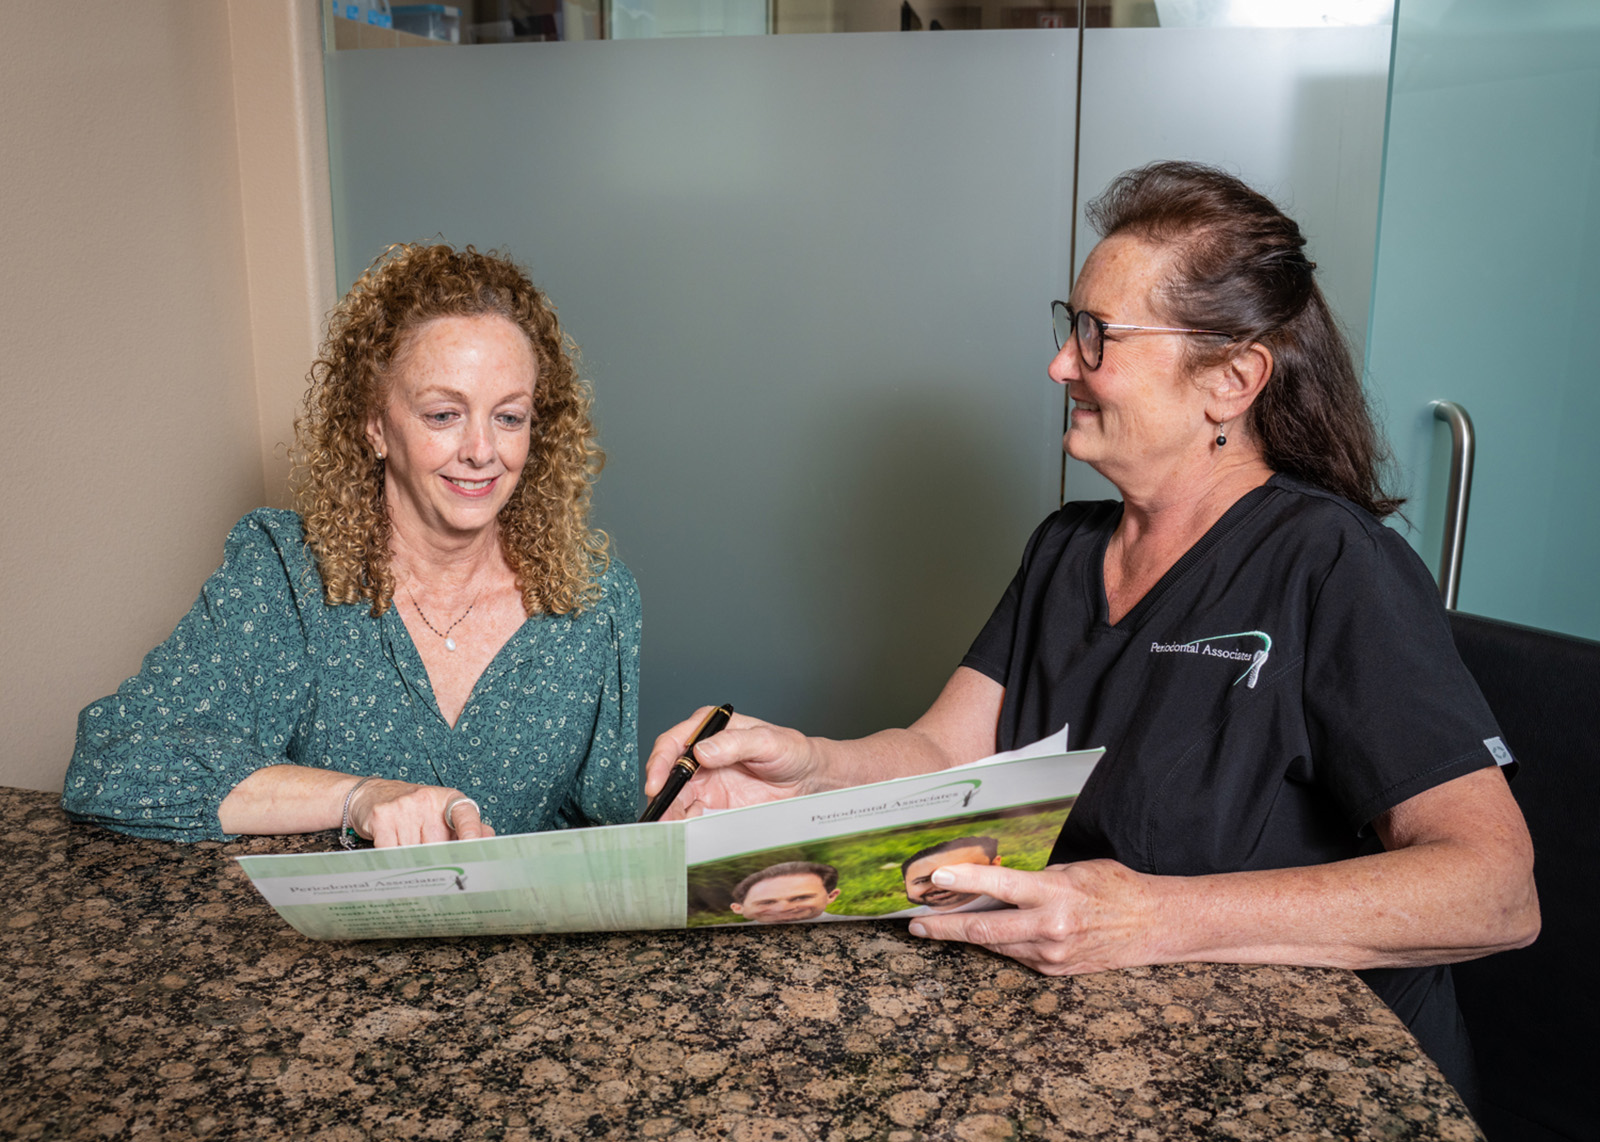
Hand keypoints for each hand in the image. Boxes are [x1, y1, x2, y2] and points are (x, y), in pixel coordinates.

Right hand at [347, 778, 496, 846]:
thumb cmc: (416, 810)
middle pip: (438, 846)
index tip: (473, 847)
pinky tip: (392, 848)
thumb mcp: (444, 814)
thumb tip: (487, 842)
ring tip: (408, 848)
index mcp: (449, 799)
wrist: (374, 794)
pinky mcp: (382, 816)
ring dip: (411, 860)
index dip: (472, 832)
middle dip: (435, 860)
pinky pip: (390, 852)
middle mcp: (428, 799)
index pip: (466, 815)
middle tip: (432, 863)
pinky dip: (391, 858)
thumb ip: (468, 828)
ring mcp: (404, 806)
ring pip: (413, 853)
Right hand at [643, 708, 821, 819]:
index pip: (672, 743)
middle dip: (661, 794)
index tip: (657, 782)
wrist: (809, 779)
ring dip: (671, 812)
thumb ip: (734, 744)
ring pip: (675, 797)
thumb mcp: (768, 741)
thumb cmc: (792, 751)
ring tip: (678, 824)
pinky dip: (686, 823)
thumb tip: (702, 751)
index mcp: (709, 730)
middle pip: (667, 773)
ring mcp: (705, 781)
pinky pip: (690, 815)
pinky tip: (695, 826)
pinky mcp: (713, 803)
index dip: (659, 763)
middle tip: (663, 813)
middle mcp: (701, 754)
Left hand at [905, 859, 1155, 974]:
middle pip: (985, 930)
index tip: (936, 878)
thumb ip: (1037, 878)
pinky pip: (1015, 956)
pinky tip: (978, 936)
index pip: (1000, 886)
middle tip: (916, 922)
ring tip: (936, 927)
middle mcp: (1051, 928)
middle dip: (944, 927)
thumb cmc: (1116, 888)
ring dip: (964, 937)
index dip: (964, 882)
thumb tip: (999, 881)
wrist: (1154, 926)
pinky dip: (995, 944)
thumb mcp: (1075, 869)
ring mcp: (1052, 955)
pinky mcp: (1055, 971)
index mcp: (1056, 894)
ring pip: (995, 946)